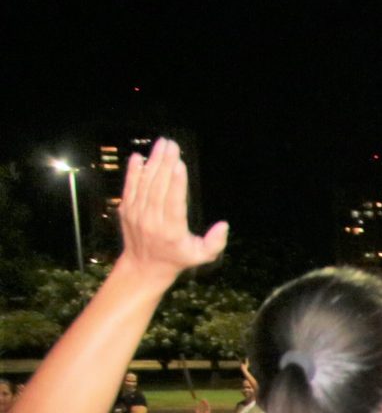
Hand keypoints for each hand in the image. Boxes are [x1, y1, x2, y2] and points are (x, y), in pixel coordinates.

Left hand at [114, 140, 228, 276]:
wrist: (143, 267)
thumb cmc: (176, 259)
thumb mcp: (201, 256)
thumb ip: (215, 243)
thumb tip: (224, 225)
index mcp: (171, 231)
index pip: (173, 203)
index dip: (176, 183)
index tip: (179, 165)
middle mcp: (151, 221)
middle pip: (158, 188)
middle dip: (165, 164)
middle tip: (172, 145)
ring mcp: (136, 214)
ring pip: (144, 184)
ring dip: (152, 162)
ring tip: (161, 145)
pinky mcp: (126, 210)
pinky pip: (129, 187)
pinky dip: (133, 172)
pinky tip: (138, 157)